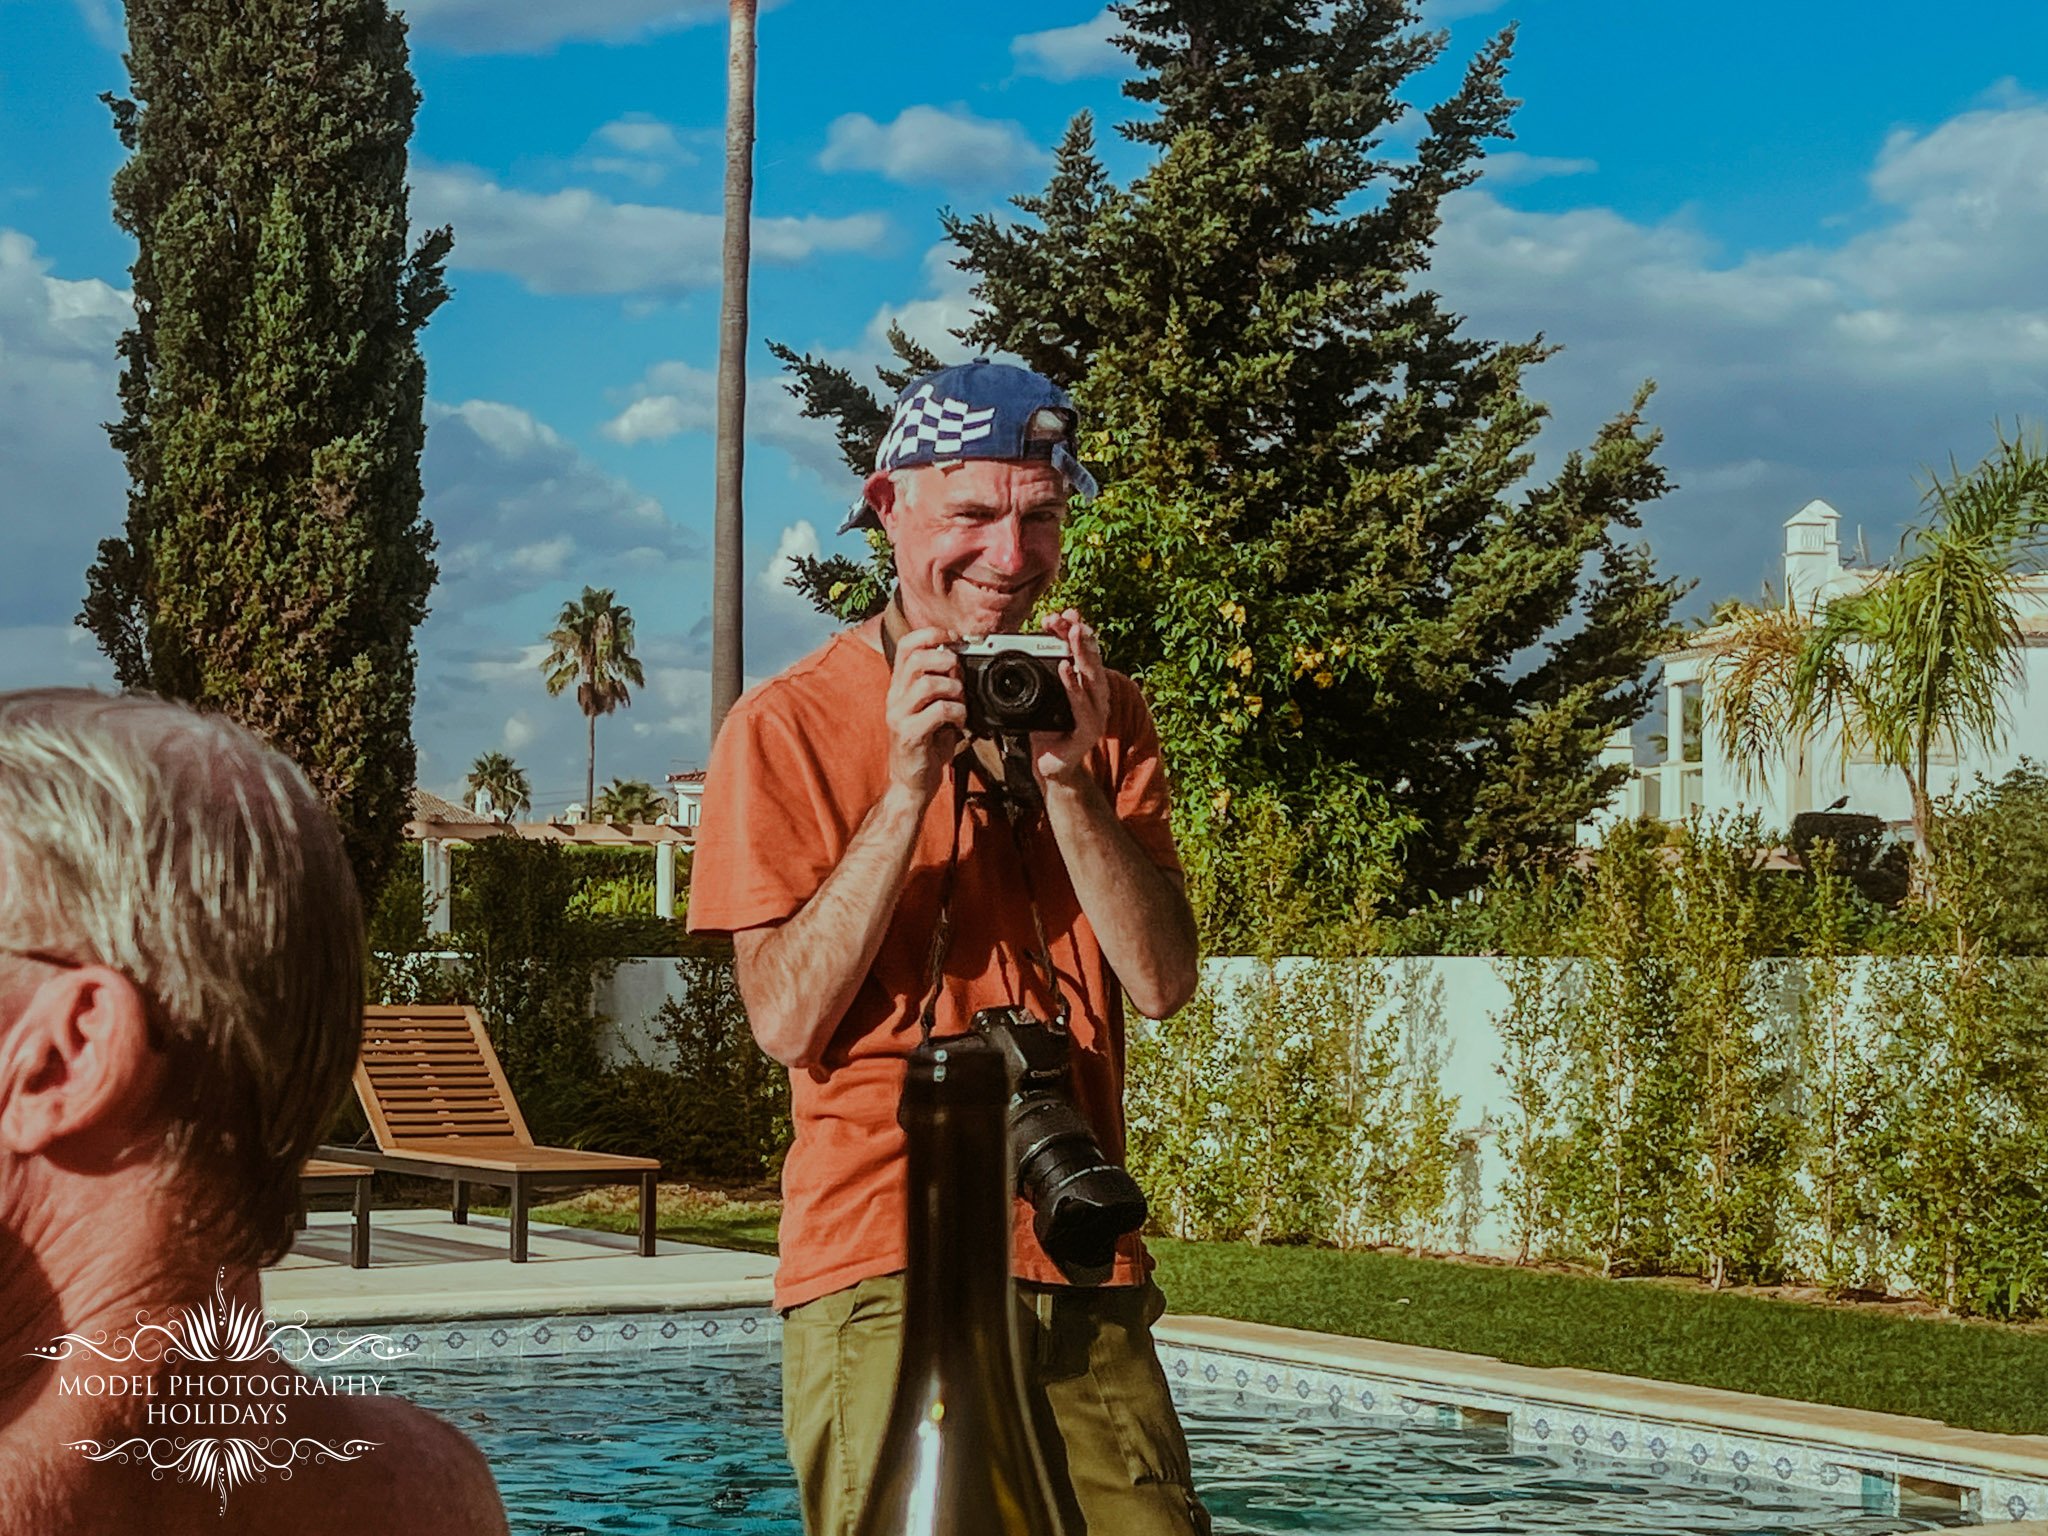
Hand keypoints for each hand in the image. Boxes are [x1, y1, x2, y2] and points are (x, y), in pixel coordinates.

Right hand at [886, 627, 964, 802]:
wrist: (911, 783)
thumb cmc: (925, 745)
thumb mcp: (931, 709)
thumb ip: (941, 685)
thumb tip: (962, 662)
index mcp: (900, 687)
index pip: (907, 645)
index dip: (932, 634)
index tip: (954, 638)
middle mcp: (895, 697)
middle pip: (917, 659)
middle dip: (946, 660)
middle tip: (959, 676)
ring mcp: (899, 715)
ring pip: (927, 683)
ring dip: (954, 689)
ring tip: (961, 702)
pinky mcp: (910, 734)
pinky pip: (938, 711)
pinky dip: (957, 712)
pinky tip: (960, 721)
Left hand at [1030, 609, 1107, 787]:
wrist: (1052, 768)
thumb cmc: (1048, 731)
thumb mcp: (1042, 698)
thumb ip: (1041, 674)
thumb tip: (1023, 645)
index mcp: (1087, 685)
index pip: (1083, 652)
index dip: (1075, 631)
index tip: (1064, 613)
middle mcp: (1096, 696)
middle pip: (1090, 659)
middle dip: (1080, 634)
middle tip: (1070, 615)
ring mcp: (1096, 713)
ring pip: (1092, 677)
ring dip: (1082, 652)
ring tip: (1073, 632)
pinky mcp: (1088, 731)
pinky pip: (1080, 705)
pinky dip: (1073, 686)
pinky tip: (1066, 669)